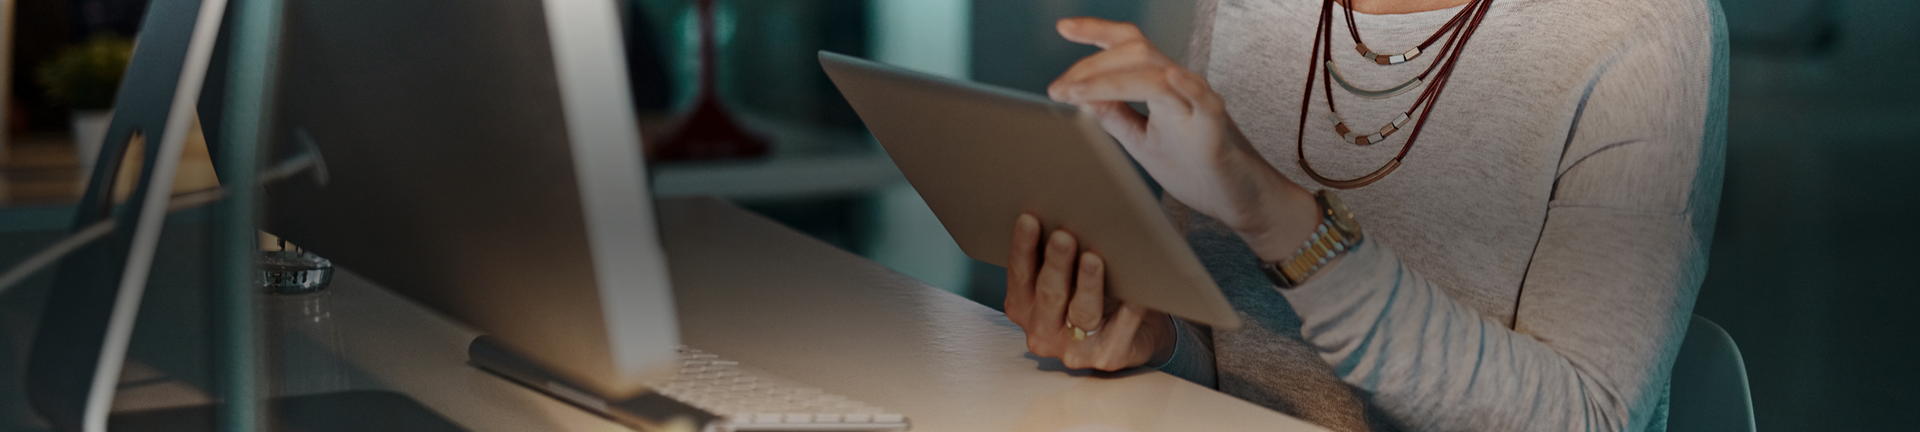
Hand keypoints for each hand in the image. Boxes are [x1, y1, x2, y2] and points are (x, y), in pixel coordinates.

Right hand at [1004, 213, 1173, 370]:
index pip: (1019, 276)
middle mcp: (1042, 332)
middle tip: (1063, 235)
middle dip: (1055, 264)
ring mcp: (1074, 349)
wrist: (1134, 334)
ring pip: (1082, 312)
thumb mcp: (1068, 277)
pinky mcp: (1107, 358)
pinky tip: (1135, 289)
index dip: (1022, 248)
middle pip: (1049, 294)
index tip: (1029, 218)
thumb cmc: (1096, 294)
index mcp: (1024, 308)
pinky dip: (1129, 307)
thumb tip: (1068, 205)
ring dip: (1088, 284)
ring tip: (1093, 258)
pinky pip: (1122, 327)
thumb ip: (1060, 253)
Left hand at [1047, 17, 1319, 259]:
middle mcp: (1179, 87)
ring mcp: (1198, 105)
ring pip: (1158, 73)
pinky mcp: (1216, 128)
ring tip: (1079, 92)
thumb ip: (1115, 116)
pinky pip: (1205, 101)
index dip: (1097, 32)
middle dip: (1092, 65)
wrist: (1237, 201)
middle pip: (1137, 52)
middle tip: (1059, 89)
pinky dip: (1188, 86)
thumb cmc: (1195, 168)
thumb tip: (1081, 96)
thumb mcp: (1140, 141)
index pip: (1128, 47)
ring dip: (1112, 79)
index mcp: (1161, 88)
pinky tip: (1169, 77)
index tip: (1063, 28)